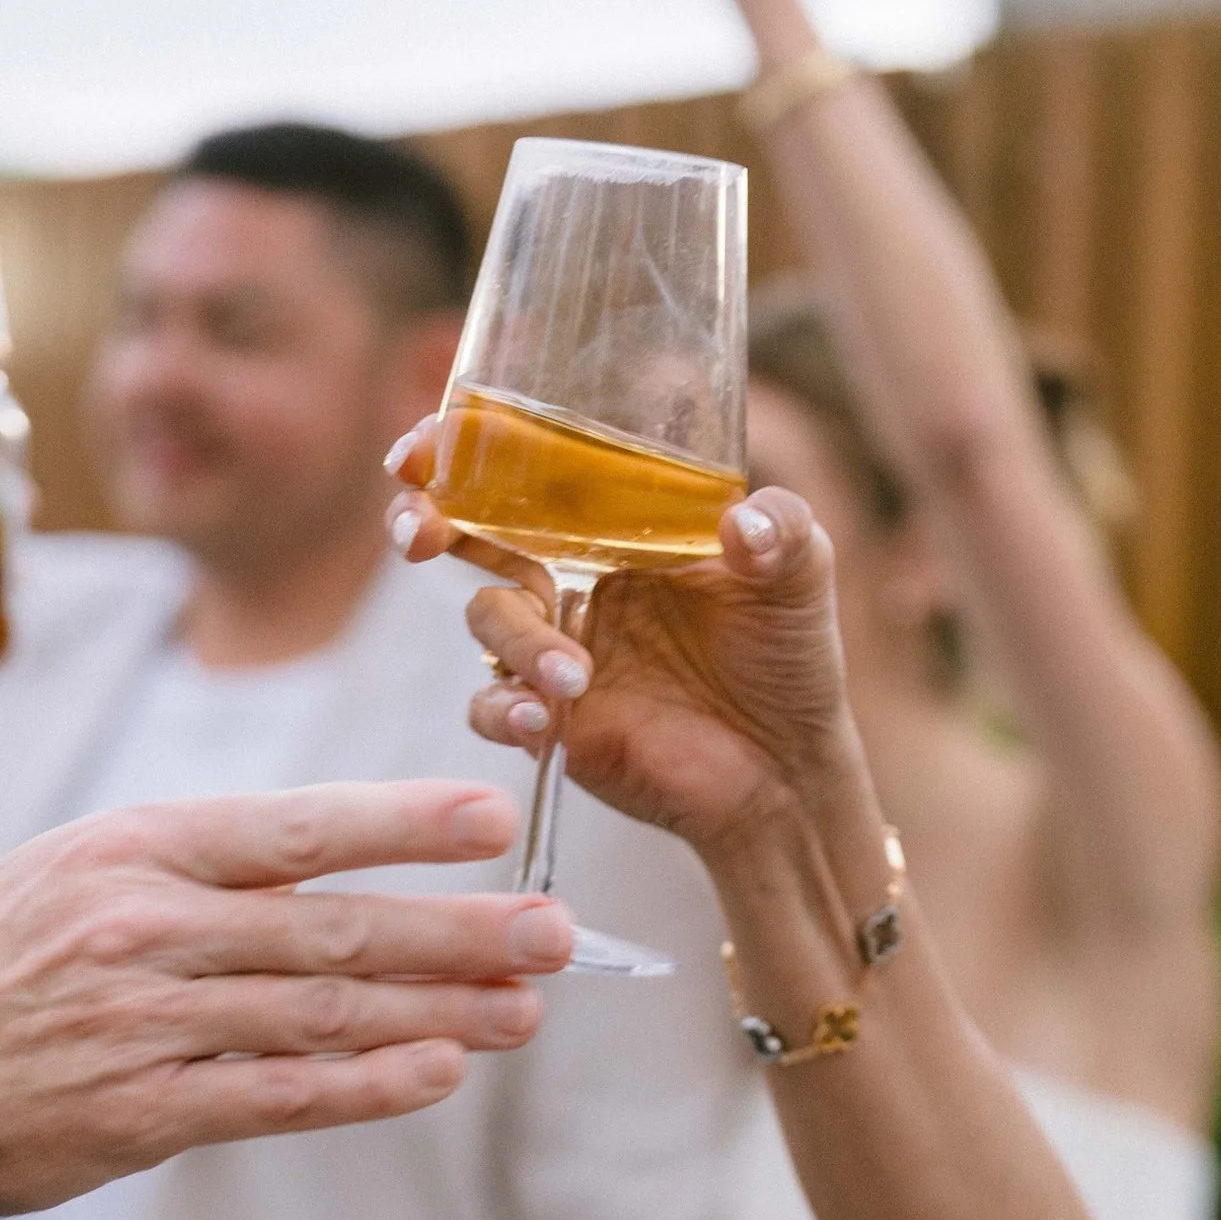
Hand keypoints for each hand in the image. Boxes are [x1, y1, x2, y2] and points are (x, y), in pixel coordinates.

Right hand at [0, 780, 573, 1219]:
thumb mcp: (71, 877)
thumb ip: (195, 872)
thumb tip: (337, 875)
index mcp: (129, 848)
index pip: (292, 826)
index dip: (402, 823)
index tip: (496, 819)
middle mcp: (142, 926)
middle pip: (333, 925)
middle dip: (460, 931)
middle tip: (557, 933)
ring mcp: (143, 1020)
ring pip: (323, 1012)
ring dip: (439, 1012)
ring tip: (525, 1012)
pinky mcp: (141, 1111)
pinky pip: (279, 1096)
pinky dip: (366, 1085)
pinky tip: (439, 1073)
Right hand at [388, 435, 850, 861]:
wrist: (785, 768)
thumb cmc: (790, 657)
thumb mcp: (800, 573)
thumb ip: (781, 530)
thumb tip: (743, 523)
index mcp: (616, 525)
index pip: (527, 470)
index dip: (464, 452)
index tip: (424, 450)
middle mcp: (573, 576)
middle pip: (469, 530)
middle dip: (427, 521)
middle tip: (420, 533)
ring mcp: (554, 648)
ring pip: (487, 619)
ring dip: (519, 642)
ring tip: (576, 679)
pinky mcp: (548, 719)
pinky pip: (490, 706)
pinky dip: (503, 710)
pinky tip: (542, 722)